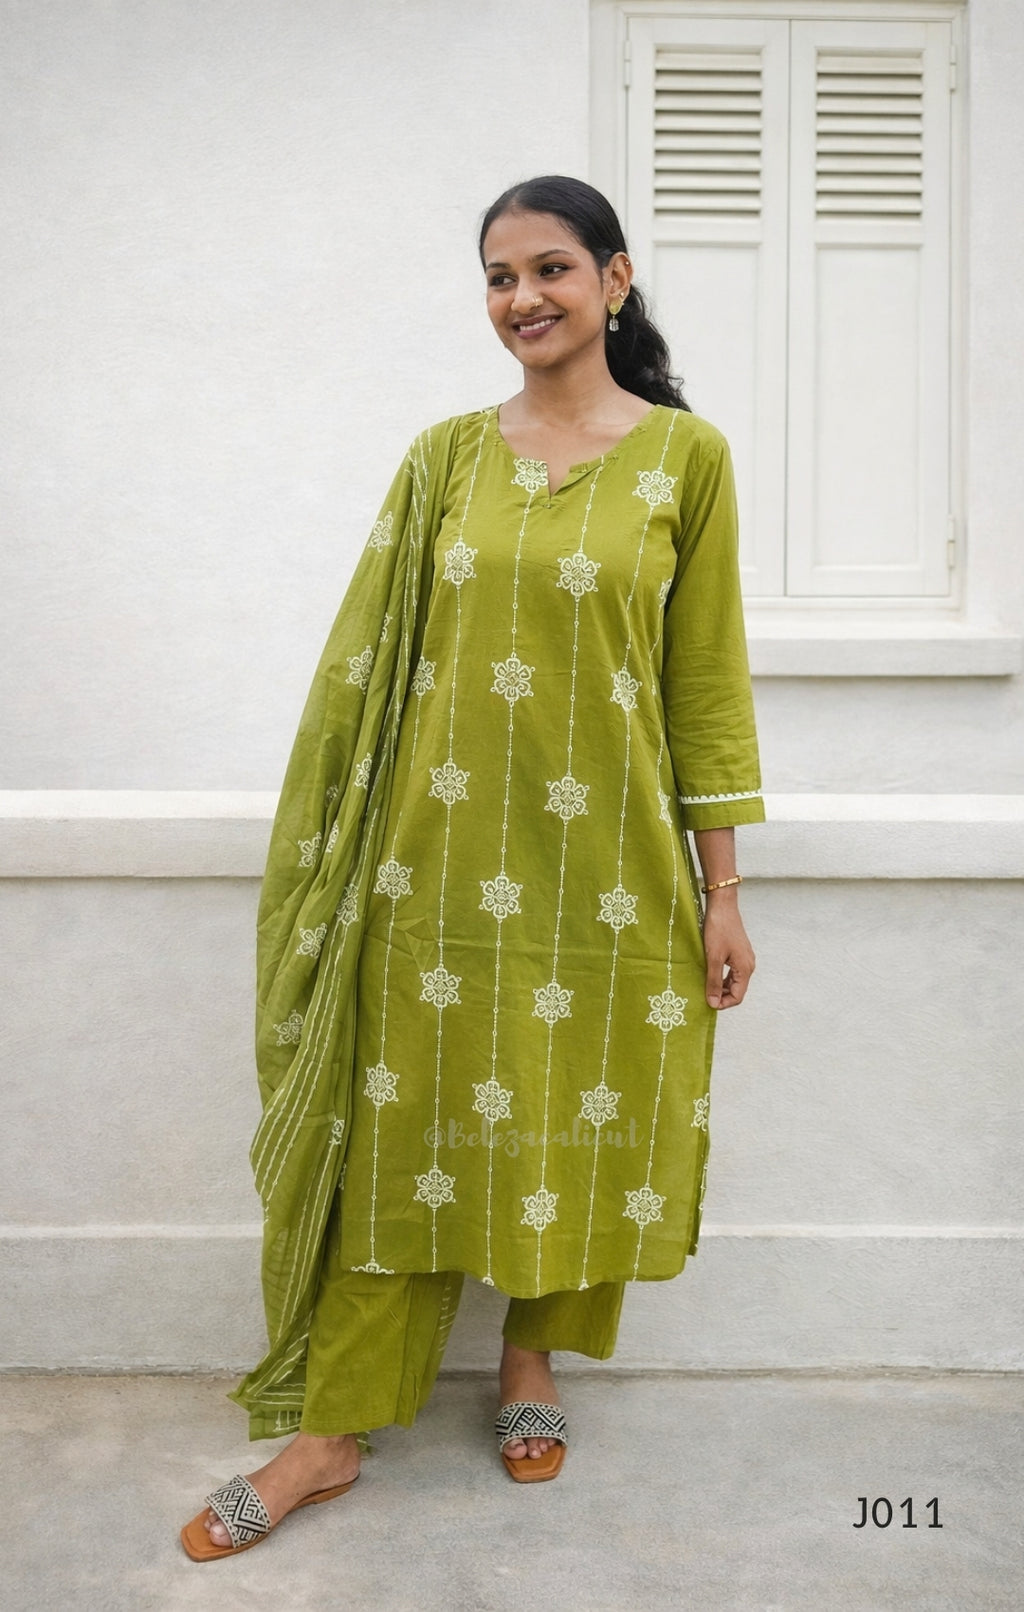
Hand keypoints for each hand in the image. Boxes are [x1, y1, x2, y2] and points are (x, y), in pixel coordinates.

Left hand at [703, 895, 755, 1009]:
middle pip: (736, 990)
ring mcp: (744, 958)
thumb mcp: (713, 957)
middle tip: (703, 995)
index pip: (738, 996)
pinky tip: (709, 974)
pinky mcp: (738, 952)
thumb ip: (713, 981)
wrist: (722, 905)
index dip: (723, 1003)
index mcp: (745, 968)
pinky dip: (721, 977)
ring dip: (720, 986)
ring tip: (704, 986)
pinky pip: (731, 971)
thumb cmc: (718, 929)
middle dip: (721, 996)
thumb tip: (713, 1003)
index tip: (707, 1003)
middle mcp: (748, 965)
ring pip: (733, 981)